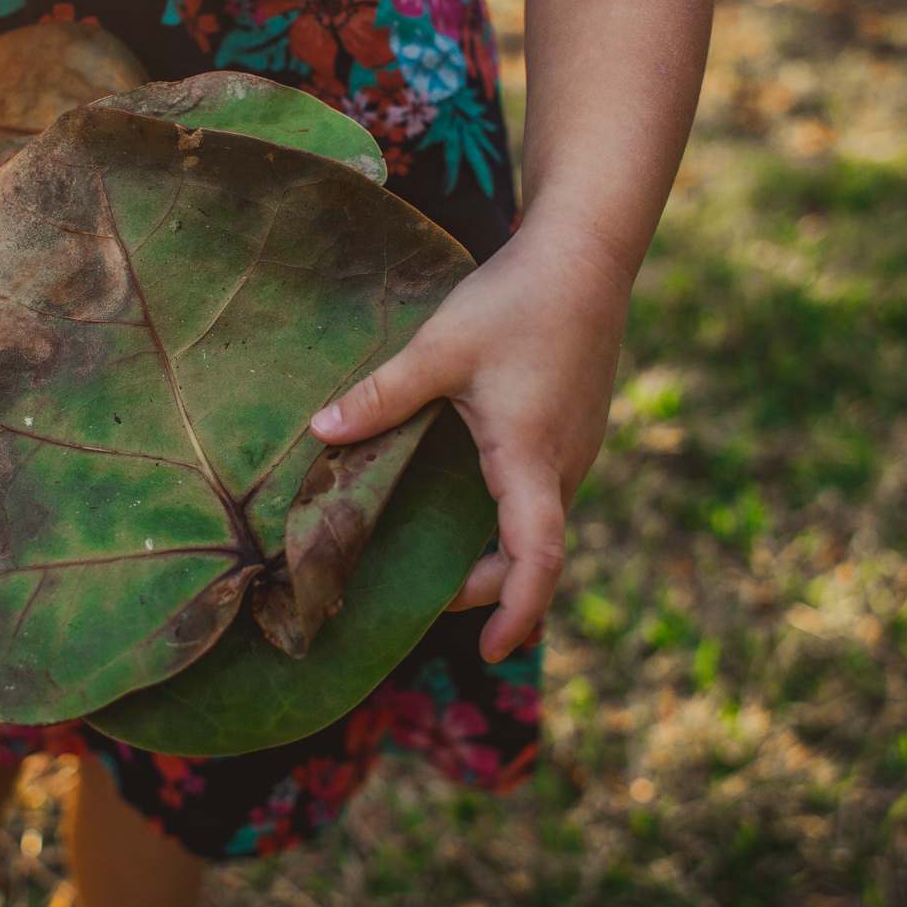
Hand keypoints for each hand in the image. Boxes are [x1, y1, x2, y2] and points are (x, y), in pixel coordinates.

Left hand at [309, 224, 628, 661]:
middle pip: (532, 551)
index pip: (536, 559)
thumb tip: (320, 431)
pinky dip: (513, 516)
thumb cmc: (516, 301)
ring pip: (541, 522)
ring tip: (451, 564)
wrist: (586, 255)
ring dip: (502, 551)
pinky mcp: (576, 429)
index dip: (517, 611)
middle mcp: (564, 465)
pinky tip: (476, 496)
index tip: (493, 651)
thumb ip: (383, 395)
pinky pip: (546, 493)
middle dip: (489, 587)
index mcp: (530, 458)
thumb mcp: (441, 347)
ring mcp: (577, 449)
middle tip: (433, 600)